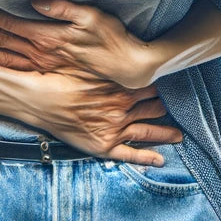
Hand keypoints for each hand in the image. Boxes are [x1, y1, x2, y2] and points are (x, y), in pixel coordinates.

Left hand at [0, 0, 152, 88]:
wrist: (128, 69)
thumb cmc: (113, 41)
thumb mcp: (92, 17)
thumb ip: (64, 8)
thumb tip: (36, 0)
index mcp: (48, 37)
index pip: (9, 24)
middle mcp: (40, 53)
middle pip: (0, 39)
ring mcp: (41, 66)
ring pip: (3, 55)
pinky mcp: (47, 73)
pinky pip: (13, 69)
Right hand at [16, 67, 182, 165]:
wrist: (41, 99)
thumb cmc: (64, 79)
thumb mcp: (93, 67)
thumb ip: (113, 67)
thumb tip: (130, 58)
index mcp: (123, 88)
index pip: (152, 87)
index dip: (162, 87)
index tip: (173, 87)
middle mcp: (123, 109)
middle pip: (154, 108)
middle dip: (165, 109)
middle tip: (179, 110)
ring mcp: (115, 129)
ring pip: (148, 131)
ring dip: (166, 133)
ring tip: (179, 135)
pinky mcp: (103, 146)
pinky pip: (130, 155)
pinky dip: (146, 158)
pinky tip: (160, 161)